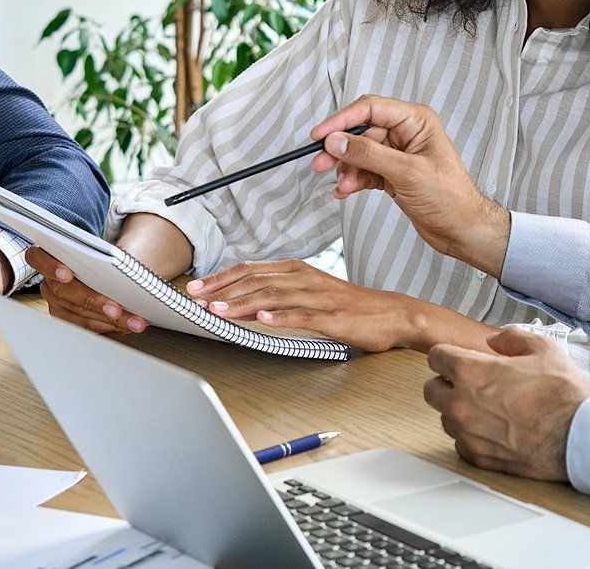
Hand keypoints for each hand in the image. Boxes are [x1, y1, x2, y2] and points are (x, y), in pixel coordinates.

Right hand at [28, 212, 192, 334]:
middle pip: (65, 293)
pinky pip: (88, 326)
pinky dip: (110, 326)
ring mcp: (56, 304)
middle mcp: (48, 282)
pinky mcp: (68, 319)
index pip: (37, 258)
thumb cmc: (96, 256)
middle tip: (116, 310)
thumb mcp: (96, 249)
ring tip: (133, 322)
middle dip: (94, 302)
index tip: (68, 274)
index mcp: (47, 257)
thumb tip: (124, 263)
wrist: (96, 268)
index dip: (50, 266)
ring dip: (110, 321)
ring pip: (79, 316)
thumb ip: (99, 252)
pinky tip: (128, 326)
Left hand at [186, 259, 430, 352]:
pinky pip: (303, 316)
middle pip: (256, 279)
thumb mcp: (312, 294)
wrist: (393, 314)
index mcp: (298, 271)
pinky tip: (262, 320)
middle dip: (223, 289)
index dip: (222, 277)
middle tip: (196, 297)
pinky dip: (280, 317)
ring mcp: (319, 297)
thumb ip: (283, 294)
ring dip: (243, 303)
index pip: (252, 270)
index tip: (197, 287)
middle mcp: (306, 279)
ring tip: (219, 310)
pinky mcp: (332, 317)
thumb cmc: (352, 308)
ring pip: (274, 295)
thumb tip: (247, 302)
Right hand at [309, 95, 511, 275]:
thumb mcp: (406, 172)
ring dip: (346, 168)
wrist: (462, 230)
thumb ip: (369, 154)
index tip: (319, 135)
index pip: (370, 108)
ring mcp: (398, 153)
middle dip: (340, 148)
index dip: (342, 120)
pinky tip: (344, 191)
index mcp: (416, 120)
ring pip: (360, 152)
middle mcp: (406, 132)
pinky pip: (364, 170)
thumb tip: (335, 141)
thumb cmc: (449, 198)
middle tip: (319, 163)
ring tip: (340, 186)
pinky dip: (353, 180)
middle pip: (361, 131)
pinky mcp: (392, 173)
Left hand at [423, 327, 589, 481]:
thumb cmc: (562, 394)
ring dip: (459, 411)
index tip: (459, 359)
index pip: (435, 357)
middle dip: (446, 384)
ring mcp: (468, 434)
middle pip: (431, 390)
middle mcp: (461, 404)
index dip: (448, 355)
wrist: (578, 437)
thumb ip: (511, 338)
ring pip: (446, 418)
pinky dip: (472, 436)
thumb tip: (494, 342)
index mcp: (470, 372)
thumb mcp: (542, 348)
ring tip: (488, 408)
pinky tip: (494, 430)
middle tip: (470, 384)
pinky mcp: (478, 457)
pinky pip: (461, 443)